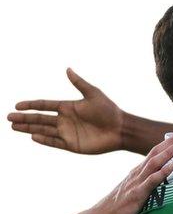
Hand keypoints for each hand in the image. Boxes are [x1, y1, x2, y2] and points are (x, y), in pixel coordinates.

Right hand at [7, 68, 123, 153]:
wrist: (120, 129)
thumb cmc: (109, 110)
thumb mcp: (93, 94)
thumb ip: (79, 83)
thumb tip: (67, 69)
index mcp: (69, 107)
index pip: (45, 105)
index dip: (31, 105)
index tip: (17, 105)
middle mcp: (65, 120)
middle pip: (40, 118)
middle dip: (24, 118)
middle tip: (8, 118)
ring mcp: (67, 133)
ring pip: (43, 130)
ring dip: (29, 128)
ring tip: (13, 127)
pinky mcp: (72, 144)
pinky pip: (54, 142)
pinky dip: (43, 140)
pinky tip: (32, 136)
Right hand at [89, 129, 172, 213]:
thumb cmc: (116, 208)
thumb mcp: (132, 191)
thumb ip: (144, 185)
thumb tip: (158, 184)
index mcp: (137, 172)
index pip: (154, 153)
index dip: (168, 143)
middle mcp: (137, 173)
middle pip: (156, 152)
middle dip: (172, 141)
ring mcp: (137, 182)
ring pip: (155, 162)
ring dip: (169, 151)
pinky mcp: (137, 194)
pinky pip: (152, 180)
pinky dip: (163, 171)